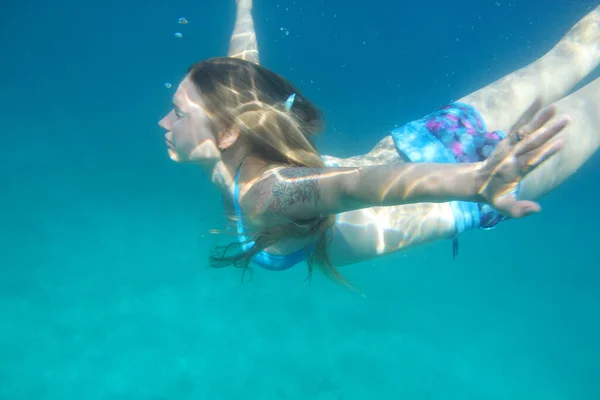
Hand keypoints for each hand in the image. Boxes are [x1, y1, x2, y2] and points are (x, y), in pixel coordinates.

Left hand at [476, 98, 569, 217]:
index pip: (531, 160)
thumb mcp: (503, 207)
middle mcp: (511, 156)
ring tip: (555, 107)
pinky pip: (518, 124)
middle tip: (566, 120)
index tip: (560, 143)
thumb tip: (538, 209)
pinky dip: (528, 112)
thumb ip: (519, 210)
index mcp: (514, 171)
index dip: (545, 152)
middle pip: (532, 142)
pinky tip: (540, 99)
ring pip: (525, 130)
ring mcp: (508, 146)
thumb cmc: (493, 195)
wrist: (475, 181)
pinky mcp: (507, 140)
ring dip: (539, 118)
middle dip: (548, 130)